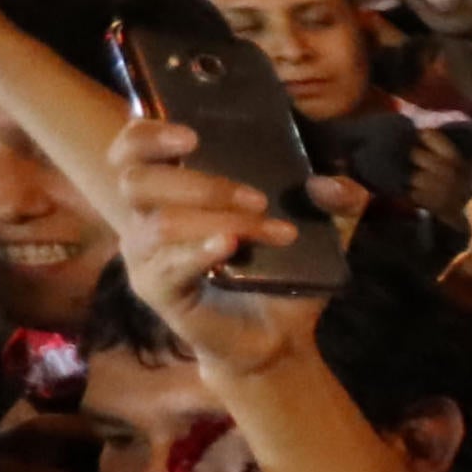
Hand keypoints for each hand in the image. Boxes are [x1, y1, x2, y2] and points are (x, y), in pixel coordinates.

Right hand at [102, 117, 342, 378]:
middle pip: (138, 180)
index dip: (148, 136)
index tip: (191, 136)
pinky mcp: (154, 289)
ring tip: (275, 232)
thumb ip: (340, 199)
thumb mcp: (325, 228)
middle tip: (258, 197)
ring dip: (221, 219)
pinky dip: (199, 251)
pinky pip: (166, 264)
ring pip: (161, 222)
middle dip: (202, 183)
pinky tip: (230, 247)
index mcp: (173, 187)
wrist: (279, 335)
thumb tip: (328, 184)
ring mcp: (146, 253)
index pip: (132, 149)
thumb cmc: (285, 270)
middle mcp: (148, 215)